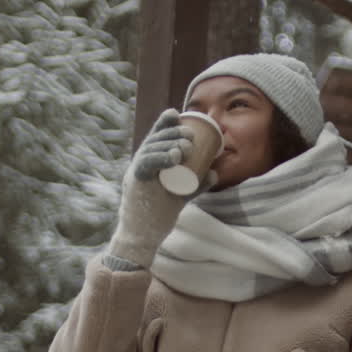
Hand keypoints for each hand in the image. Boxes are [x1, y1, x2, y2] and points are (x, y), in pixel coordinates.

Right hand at [106, 109, 212, 266]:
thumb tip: (215, 173)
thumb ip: (196, 184)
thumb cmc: (159, 214)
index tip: (178, 114)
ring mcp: (136, 172)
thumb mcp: (181, 194)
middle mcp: (140, 163)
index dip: (164, 123)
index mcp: (149, 161)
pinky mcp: (135, 183)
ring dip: (169, 144)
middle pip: (154, 139)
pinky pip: (146, 164)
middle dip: (172, 132)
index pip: (155, 137)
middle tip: (190, 136)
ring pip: (151, 149)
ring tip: (186, 147)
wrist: (143, 236)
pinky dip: (160, 157)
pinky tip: (174, 156)